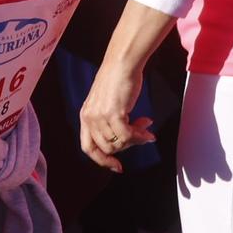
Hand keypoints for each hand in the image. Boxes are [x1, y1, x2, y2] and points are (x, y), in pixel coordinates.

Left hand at [78, 56, 154, 171]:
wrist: (121, 65)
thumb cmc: (116, 82)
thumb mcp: (106, 105)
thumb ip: (111, 122)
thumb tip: (129, 140)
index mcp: (85, 117)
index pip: (88, 147)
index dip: (102, 160)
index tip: (117, 166)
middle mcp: (89, 118)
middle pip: (107, 148)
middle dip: (127, 146)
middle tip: (140, 135)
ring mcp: (100, 116)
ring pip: (119, 143)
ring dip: (136, 139)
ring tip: (146, 128)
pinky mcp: (113, 113)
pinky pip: (127, 135)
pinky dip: (140, 135)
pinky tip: (148, 128)